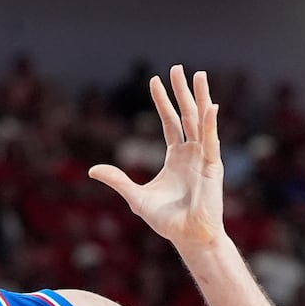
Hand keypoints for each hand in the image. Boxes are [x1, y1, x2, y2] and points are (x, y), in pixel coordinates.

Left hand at [89, 66, 223, 248]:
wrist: (188, 237)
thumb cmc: (167, 221)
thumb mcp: (135, 197)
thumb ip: (117, 180)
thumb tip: (92, 170)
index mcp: (176, 158)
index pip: (170, 122)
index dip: (163, 101)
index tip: (155, 80)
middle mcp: (192, 153)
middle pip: (186, 115)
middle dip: (181, 91)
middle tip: (177, 67)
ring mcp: (203, 158)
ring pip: (201, 121)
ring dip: (200, 98)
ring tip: (199, 75)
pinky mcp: (212, 167)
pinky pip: (211, 141)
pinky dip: (210, 124)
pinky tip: (211, 106)